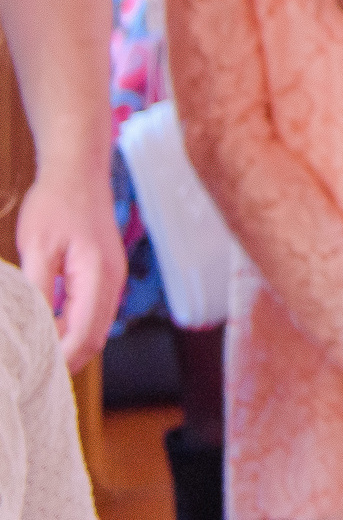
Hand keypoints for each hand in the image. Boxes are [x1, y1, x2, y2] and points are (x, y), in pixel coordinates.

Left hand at [12, 164, 124, 370]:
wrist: (78, 172)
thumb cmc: (57, 203)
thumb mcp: (37, 248)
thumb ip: (37, 291)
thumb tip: (32, 332)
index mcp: (98, 276)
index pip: (83, 335)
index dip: (57, 359)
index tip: (28, 372)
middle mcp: (112, 282)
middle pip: (94, 339)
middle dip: (64, 359)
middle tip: (27, 370)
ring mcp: (111, 279)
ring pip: (95, 329)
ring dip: (67, 345)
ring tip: (32, 352)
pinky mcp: (104, 276)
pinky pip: (93, 314)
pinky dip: (71, 329)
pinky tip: (44, 328)